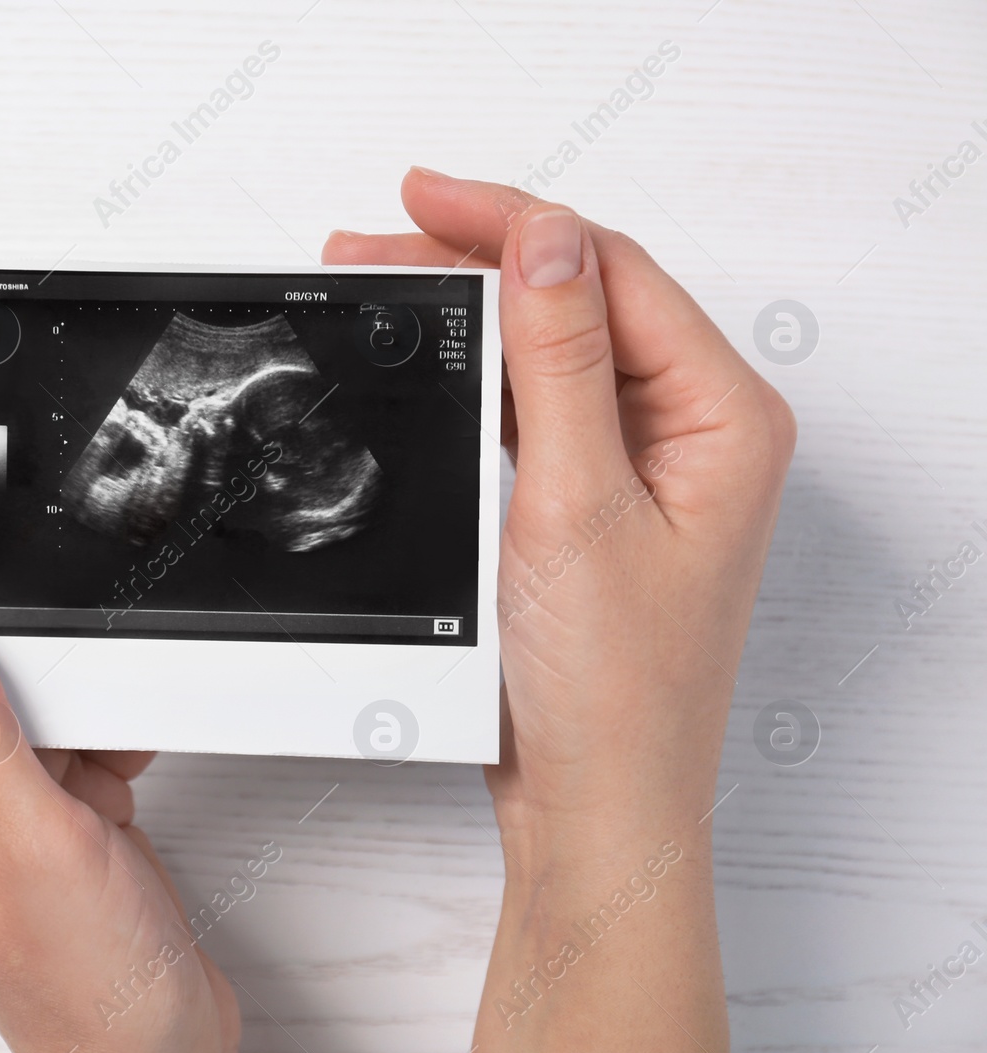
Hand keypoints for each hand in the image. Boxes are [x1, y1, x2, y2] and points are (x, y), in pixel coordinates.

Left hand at [0, 487, 239, 1052]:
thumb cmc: (83, 985)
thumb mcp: (27, 841)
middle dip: (8, 604)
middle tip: (53, 563)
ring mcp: (2, 797)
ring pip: (23, 682)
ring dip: (70, 670)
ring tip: (106, 685)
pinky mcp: (57, 807)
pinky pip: (75, 724)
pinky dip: (110, 718)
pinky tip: (131, 744)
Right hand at [327, 169, 793, 1052]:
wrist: (592, 802)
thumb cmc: (610, 690)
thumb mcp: (578, 504)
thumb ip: (563, 361)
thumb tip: (545, 240)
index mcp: (723, 417)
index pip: (610, 271)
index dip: (512, 220)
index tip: (425, 197)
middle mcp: (696, 431)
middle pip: (583, 297)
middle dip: (481, 258)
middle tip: (382, 238)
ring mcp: (647, 465)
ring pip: (556, 348)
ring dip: (475, 312)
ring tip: (390, 282)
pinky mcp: (598, 499)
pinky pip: (542, 405)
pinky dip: (484, 373)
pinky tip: (436, 357)